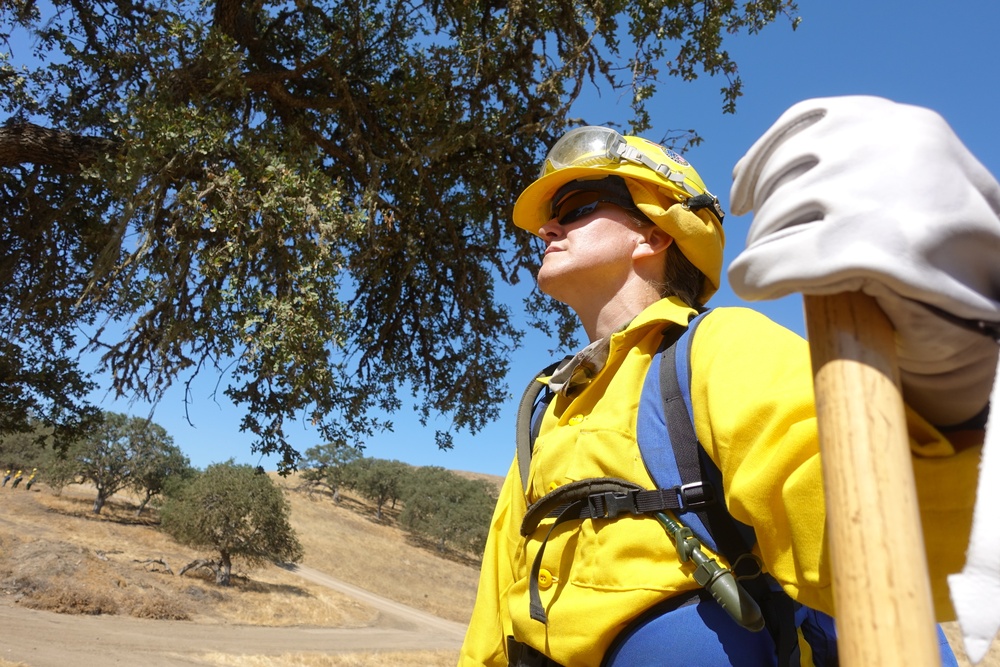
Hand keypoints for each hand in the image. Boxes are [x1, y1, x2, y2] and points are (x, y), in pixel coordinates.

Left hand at [728, 95, 999, 425]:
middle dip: (765, 215)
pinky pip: (775, 260)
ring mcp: (884, 194)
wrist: (995, 325)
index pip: (806, 122)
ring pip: (774, 216)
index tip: (744, 198)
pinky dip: (757, 276)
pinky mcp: (873, 251)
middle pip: (783, 171)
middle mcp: (895, 144)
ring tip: (780, 274)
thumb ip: (851, 164)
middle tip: (769, 249)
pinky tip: (759, 287)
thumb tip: (747, 171)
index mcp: (907, 124)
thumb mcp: (907, 186)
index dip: (763, 164)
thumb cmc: (944, 263)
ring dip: (763, 250)